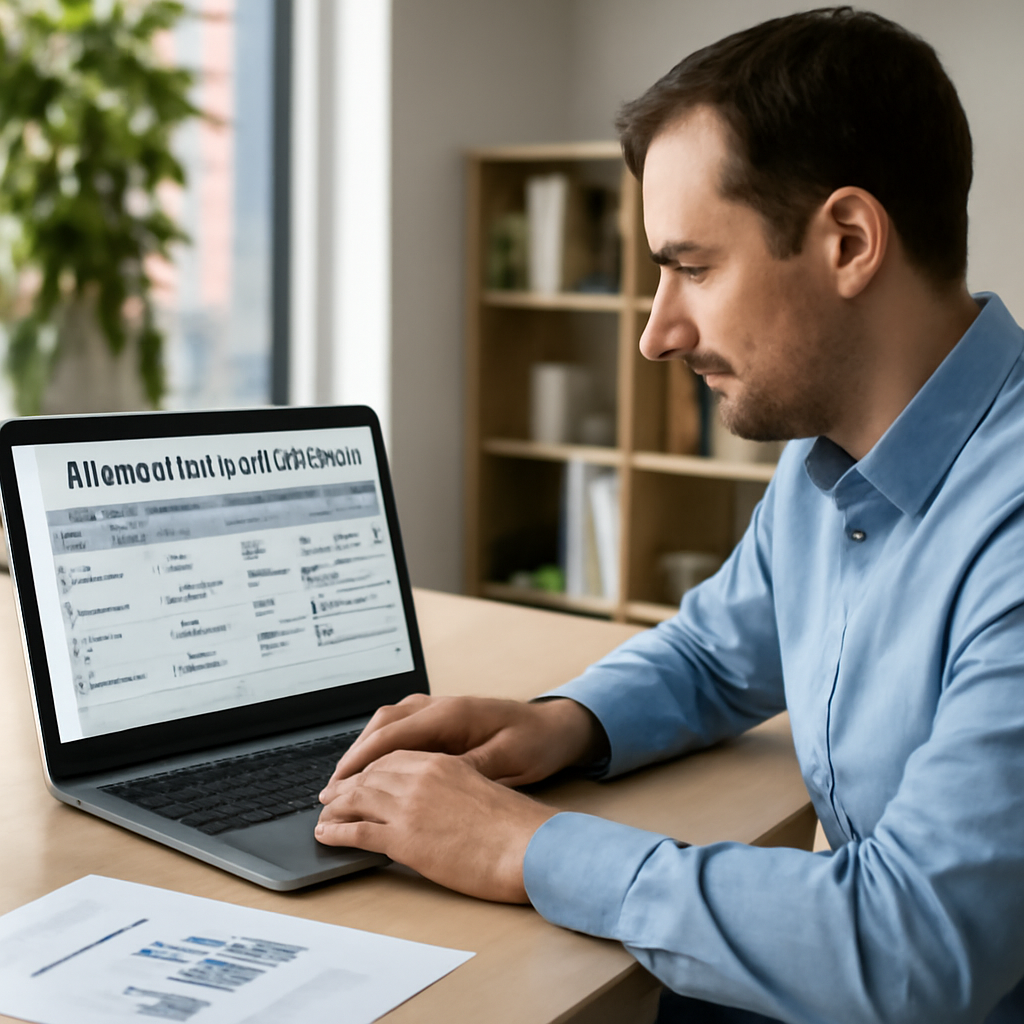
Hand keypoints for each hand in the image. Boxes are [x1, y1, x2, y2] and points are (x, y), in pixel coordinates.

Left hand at [316, 750, 556, 901]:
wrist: (527, 845)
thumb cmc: (516, 827)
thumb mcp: (483, 791)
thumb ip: (456, 788)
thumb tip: (444, 804)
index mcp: (442, 763)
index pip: (393, 759)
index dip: (371, 769)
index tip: (360, 778)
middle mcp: (421, 778)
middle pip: (370, 775)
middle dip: (347, 785)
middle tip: (331, 795)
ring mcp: (409, 806)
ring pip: (357, 799)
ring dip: (335, 807)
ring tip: (323, 815)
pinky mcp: (403, 838)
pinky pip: (357, 831)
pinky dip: (336, 832)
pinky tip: (326, 835)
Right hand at [326, 693, 603, 787]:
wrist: (555, 726)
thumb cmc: (535, 742)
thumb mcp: (509, 760)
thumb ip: (472, 767)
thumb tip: (434, 779)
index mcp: (453, 713)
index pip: (396, 733)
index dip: (364, 759)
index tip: (340, 783)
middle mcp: (441, 706)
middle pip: (384, 723)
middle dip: (355, 753)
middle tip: (333, 787)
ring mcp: (440, 710)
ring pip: (389, 723)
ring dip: (366, 748)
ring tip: (345, 781)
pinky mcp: (443, 720)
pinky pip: (403, 727)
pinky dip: (382, 745)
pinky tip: (375, 769)